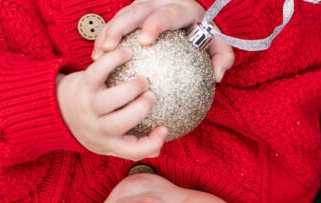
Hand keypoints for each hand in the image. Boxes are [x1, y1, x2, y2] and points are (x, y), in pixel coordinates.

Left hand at [56, 48, 166, 159]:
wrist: (59, 110)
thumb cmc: (97, 126)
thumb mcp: (111, 141)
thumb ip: (136, 141)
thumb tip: (163, 133)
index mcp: (109, 144)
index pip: (133, 151)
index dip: (152, 143)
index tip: (163, 128)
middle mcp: (96, 128)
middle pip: (119, 124)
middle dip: (140, 109)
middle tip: (152, 96)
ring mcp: (88, 106)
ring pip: (109, 100)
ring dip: (130, 88)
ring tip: (143, 80)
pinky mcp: (82, 85)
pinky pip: (98, 71)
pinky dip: (113, 60)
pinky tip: (128, 53)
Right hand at [92, 0, 234, 81]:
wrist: (194, 20)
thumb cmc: (207, 38)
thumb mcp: (220, 47)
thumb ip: (223, 58)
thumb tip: (217, 76)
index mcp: (182, 8)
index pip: (167, 14)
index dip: (154, 24)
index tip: (144, 41)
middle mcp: (161, 2)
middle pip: (137, 10)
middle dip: (120, 27)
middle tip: (110, 48)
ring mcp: (144, 5)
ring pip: (122, 15)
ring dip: (107, 33)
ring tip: (98, 55)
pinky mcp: (133, 13)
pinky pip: (116, 23)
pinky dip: (105, 37)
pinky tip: (97, 58)